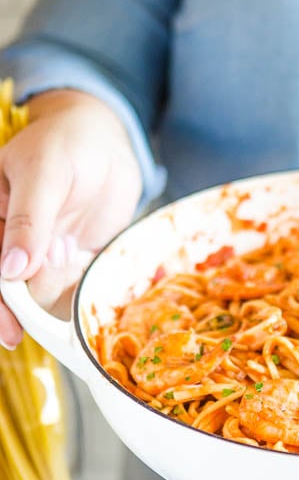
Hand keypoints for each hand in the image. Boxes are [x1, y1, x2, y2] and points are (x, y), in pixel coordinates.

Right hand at [0, 90, 142, 346]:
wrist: (108, 141)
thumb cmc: (68, 144)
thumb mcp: (46, 172)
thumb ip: (29, 220)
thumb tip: (10, 271)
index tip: (7, 327)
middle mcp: (10, 237)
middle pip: (6, 285)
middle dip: (12, 312)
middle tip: (17, 337)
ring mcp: (39, 252)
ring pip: (35, 292)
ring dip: (43, 306)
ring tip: (58, 305)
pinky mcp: (68, 261)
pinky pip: (66, 289)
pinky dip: (70, 302)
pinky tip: (73, 310)